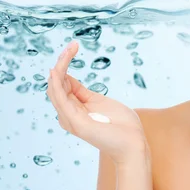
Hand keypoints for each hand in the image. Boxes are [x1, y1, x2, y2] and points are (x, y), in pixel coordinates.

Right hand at [47, 41, 148, 164]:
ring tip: (66, 52)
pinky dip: (57, 83)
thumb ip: (82, 92)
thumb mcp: (99, 101)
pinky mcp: (76, 121)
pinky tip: (57, 70)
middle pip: (56, 84)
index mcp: (74, 109)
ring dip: (59, 67)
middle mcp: (68, 114)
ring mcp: (70, 118)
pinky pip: (61, 99)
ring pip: (55, 89)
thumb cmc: (121, 125)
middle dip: (61, 62)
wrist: (133, 143)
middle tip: (72, 45)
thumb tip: (67, 77)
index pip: (62, 83)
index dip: (65, 64)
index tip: (73, 46)